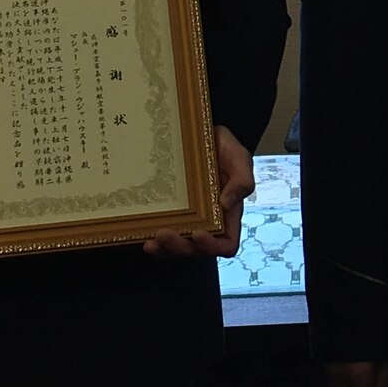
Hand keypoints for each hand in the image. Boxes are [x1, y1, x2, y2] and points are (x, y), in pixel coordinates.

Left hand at [145, 125, 256, 259]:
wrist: (198, 135)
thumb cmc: (223, 148)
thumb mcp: (240, 158)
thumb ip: (242, 180)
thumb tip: (227, 204)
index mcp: (229, 215)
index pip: (227, 244)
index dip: (213, 246)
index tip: (198, 233)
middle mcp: (209, 223)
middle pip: (197, 250)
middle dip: (180, 247)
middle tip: (164, 233)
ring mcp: (188, 221)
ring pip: (178, 249)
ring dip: (165, 250)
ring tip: (152, 240)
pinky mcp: (171, 215)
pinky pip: (163, 239)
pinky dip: (155, 244)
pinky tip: (145, 237)